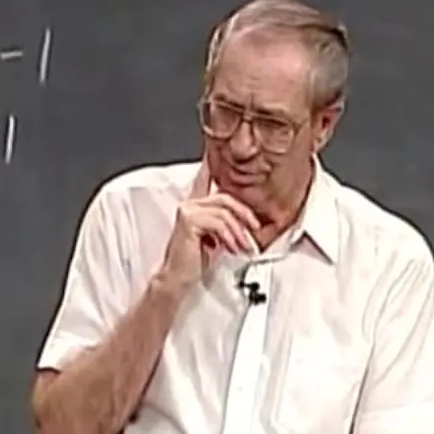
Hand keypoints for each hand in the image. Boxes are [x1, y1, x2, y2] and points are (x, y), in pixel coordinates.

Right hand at [158, 162, 260, 291]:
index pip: (205, 180)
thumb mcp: (218, 240)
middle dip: (245, 215)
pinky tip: (231, 248)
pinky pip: (219, 222)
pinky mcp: (188, 220)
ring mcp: (187, 210)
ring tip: (243, 248)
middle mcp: (190, 204)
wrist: (177, 280)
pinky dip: (230, 237)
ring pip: (225, 212)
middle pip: (226, 197)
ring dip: (239, 232)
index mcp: (196, 206)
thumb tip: (248, 224)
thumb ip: (227, 225)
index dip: (210, 165)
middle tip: (255, 231)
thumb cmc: (195, 262)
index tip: (213, 153)